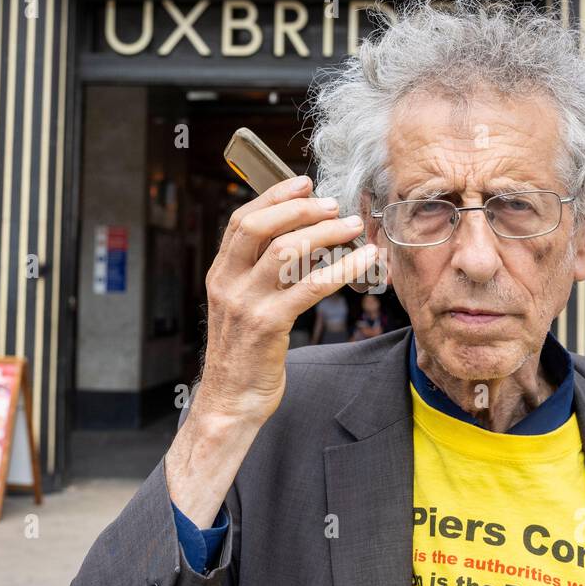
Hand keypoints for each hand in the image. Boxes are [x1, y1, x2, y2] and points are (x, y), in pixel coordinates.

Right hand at [194, 174, 375, 422]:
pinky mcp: (269, 325)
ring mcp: (246, 303)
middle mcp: (228, 283)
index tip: (304, 183)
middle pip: (261, 227)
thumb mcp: (242, 306)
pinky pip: (310, 286)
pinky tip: (364, 261)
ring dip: (326, 234)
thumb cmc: (245, 354)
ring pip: (287, 251)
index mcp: (220, 274)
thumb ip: (259, 274)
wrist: (231, 402)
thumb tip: (301, 239)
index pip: (242, 220)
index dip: (274, 197)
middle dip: (301, 210)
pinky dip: (342, 268)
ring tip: (354, 228)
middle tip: (334, 205)